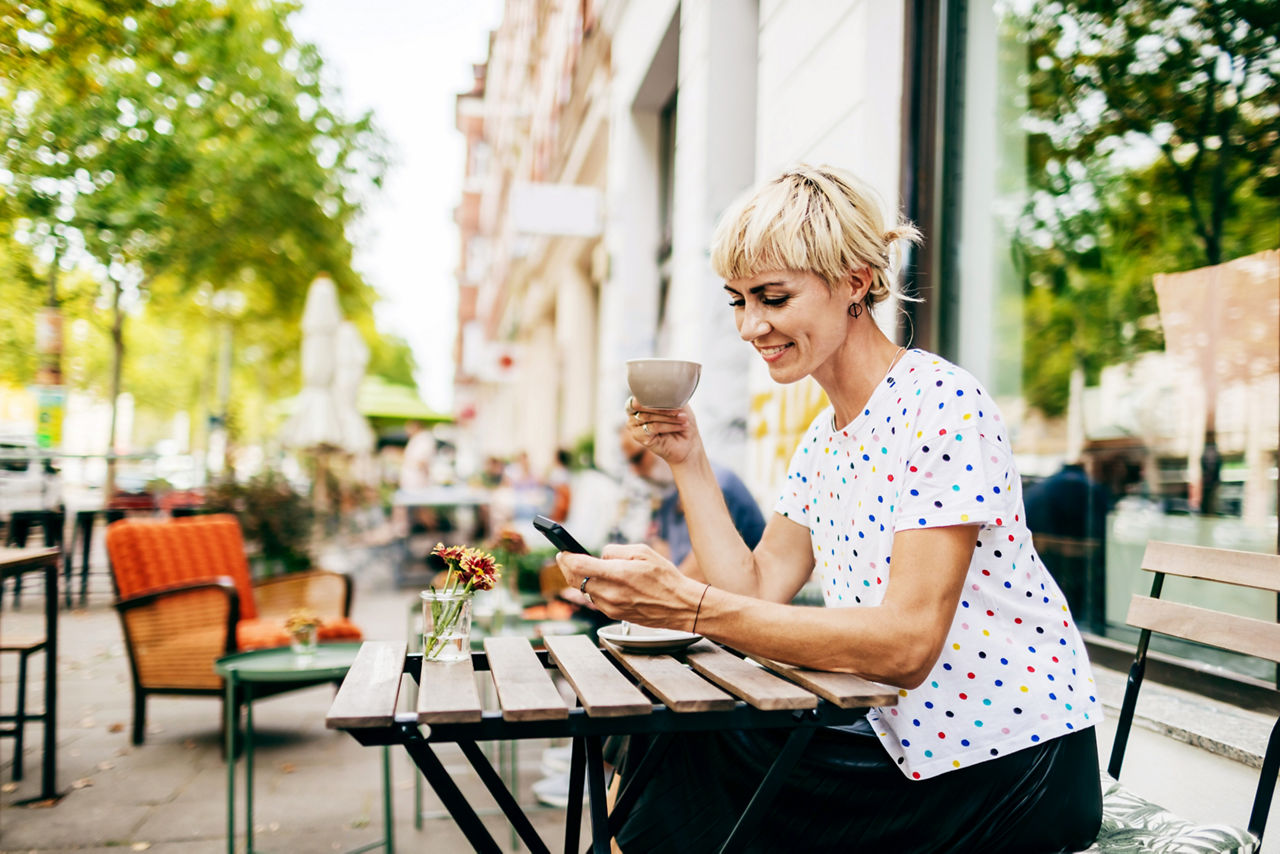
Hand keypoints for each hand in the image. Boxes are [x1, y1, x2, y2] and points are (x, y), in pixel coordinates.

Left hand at [556, 543, 702, 631]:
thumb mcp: (643, 552)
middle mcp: (610, 593)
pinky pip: (596, 600)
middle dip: (567, 568)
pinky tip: (601, 582)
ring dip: (580, 579)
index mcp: (617, 574)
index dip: (566, 558)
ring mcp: (611, 606)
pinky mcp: (614, 615)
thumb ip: (616, 551)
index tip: (562, 552)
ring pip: (584, 591)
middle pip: (575, 580)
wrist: (679, 606)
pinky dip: (593, 590)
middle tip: (564, 558)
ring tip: (583, 568)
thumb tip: (600, 555)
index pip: (579, 566)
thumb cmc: (665, 577)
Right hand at [624, 396, 699, 464]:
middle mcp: (633, 413)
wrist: (688, 442)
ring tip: (684, 418)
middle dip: (662, 407)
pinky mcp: (638, 437)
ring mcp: (634, 426)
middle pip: (640, 405)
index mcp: (639, 402)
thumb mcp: (677, 403)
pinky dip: (668, 426)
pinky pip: (652, 427)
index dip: (654, 396)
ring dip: (669, 417)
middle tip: (679, 410)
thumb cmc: (681, 420)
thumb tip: (662, 390)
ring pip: (648, 416)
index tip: (673, 398)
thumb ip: (667, 395)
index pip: (639, 394)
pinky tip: (680, 426)